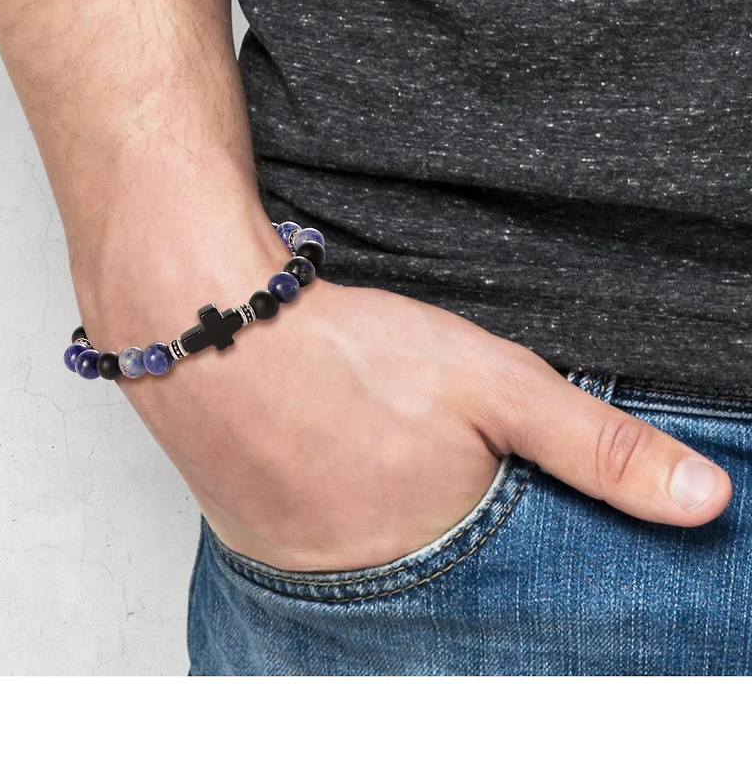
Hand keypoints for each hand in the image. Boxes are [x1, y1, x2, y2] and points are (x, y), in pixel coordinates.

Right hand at [73, 202, 731, 572]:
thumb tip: (706, 504)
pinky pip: (323, 555)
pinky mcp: (260, 547)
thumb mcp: (495, 385)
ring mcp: (304, 574)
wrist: (207, 324)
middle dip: (455, 533)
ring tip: (382, 464)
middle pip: (440, 578)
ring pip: (380, 567)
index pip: (513, 584)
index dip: (521, 538)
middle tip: (425, 463)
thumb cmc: (349, 351)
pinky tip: (340, 473)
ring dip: (396, 530)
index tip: (506, 503)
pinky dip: (344, 525)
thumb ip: (598, 447)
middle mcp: (369, 585)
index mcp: (438, 555)